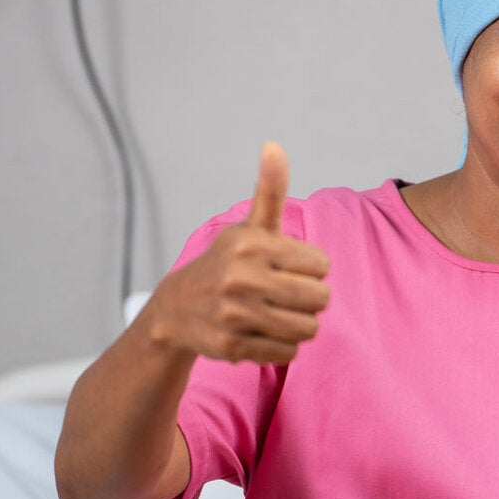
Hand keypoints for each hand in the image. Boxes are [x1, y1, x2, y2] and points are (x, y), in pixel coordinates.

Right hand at [149, 142, 330, 364]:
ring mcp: (234, 314)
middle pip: (320, 299)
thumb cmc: (228, 263)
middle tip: (285, 295)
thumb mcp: (249, 227)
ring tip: (276, 314)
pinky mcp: (231, 346)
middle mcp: (240, 278)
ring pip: (308, 329)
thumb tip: (274, 145)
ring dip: (299, 325)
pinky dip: (282, 347)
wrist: (176, 310)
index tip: (289, 268)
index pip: (321, 265)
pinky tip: (261, 333)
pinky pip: (288, 353)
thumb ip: (270, 189)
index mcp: (251, 245)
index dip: (311, 269)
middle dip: (309, 300)